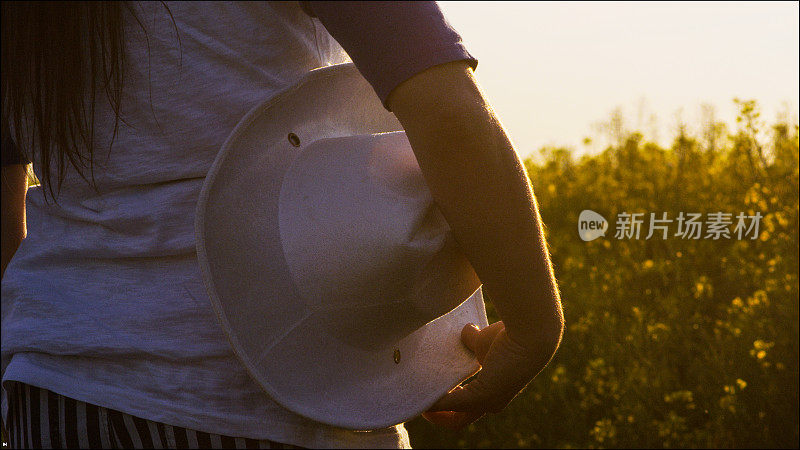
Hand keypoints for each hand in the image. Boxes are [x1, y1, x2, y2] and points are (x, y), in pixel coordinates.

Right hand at [422, 321, 555, 429]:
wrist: (529, 332)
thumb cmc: (512, 334)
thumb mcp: (485, 341)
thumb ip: (473, 340)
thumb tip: (466, 331)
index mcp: (496, 391)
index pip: (469, 406)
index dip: (449, 404)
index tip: (431, 392)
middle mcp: (493, 402)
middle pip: (461, 420)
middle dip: (438, 415)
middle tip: (421, 401)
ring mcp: (489, 402)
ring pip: (457, 419)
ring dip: (436, 413)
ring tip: (418, 400)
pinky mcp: (482, 397)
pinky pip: (452, 405)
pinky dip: (436, 404)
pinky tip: (423, 397)